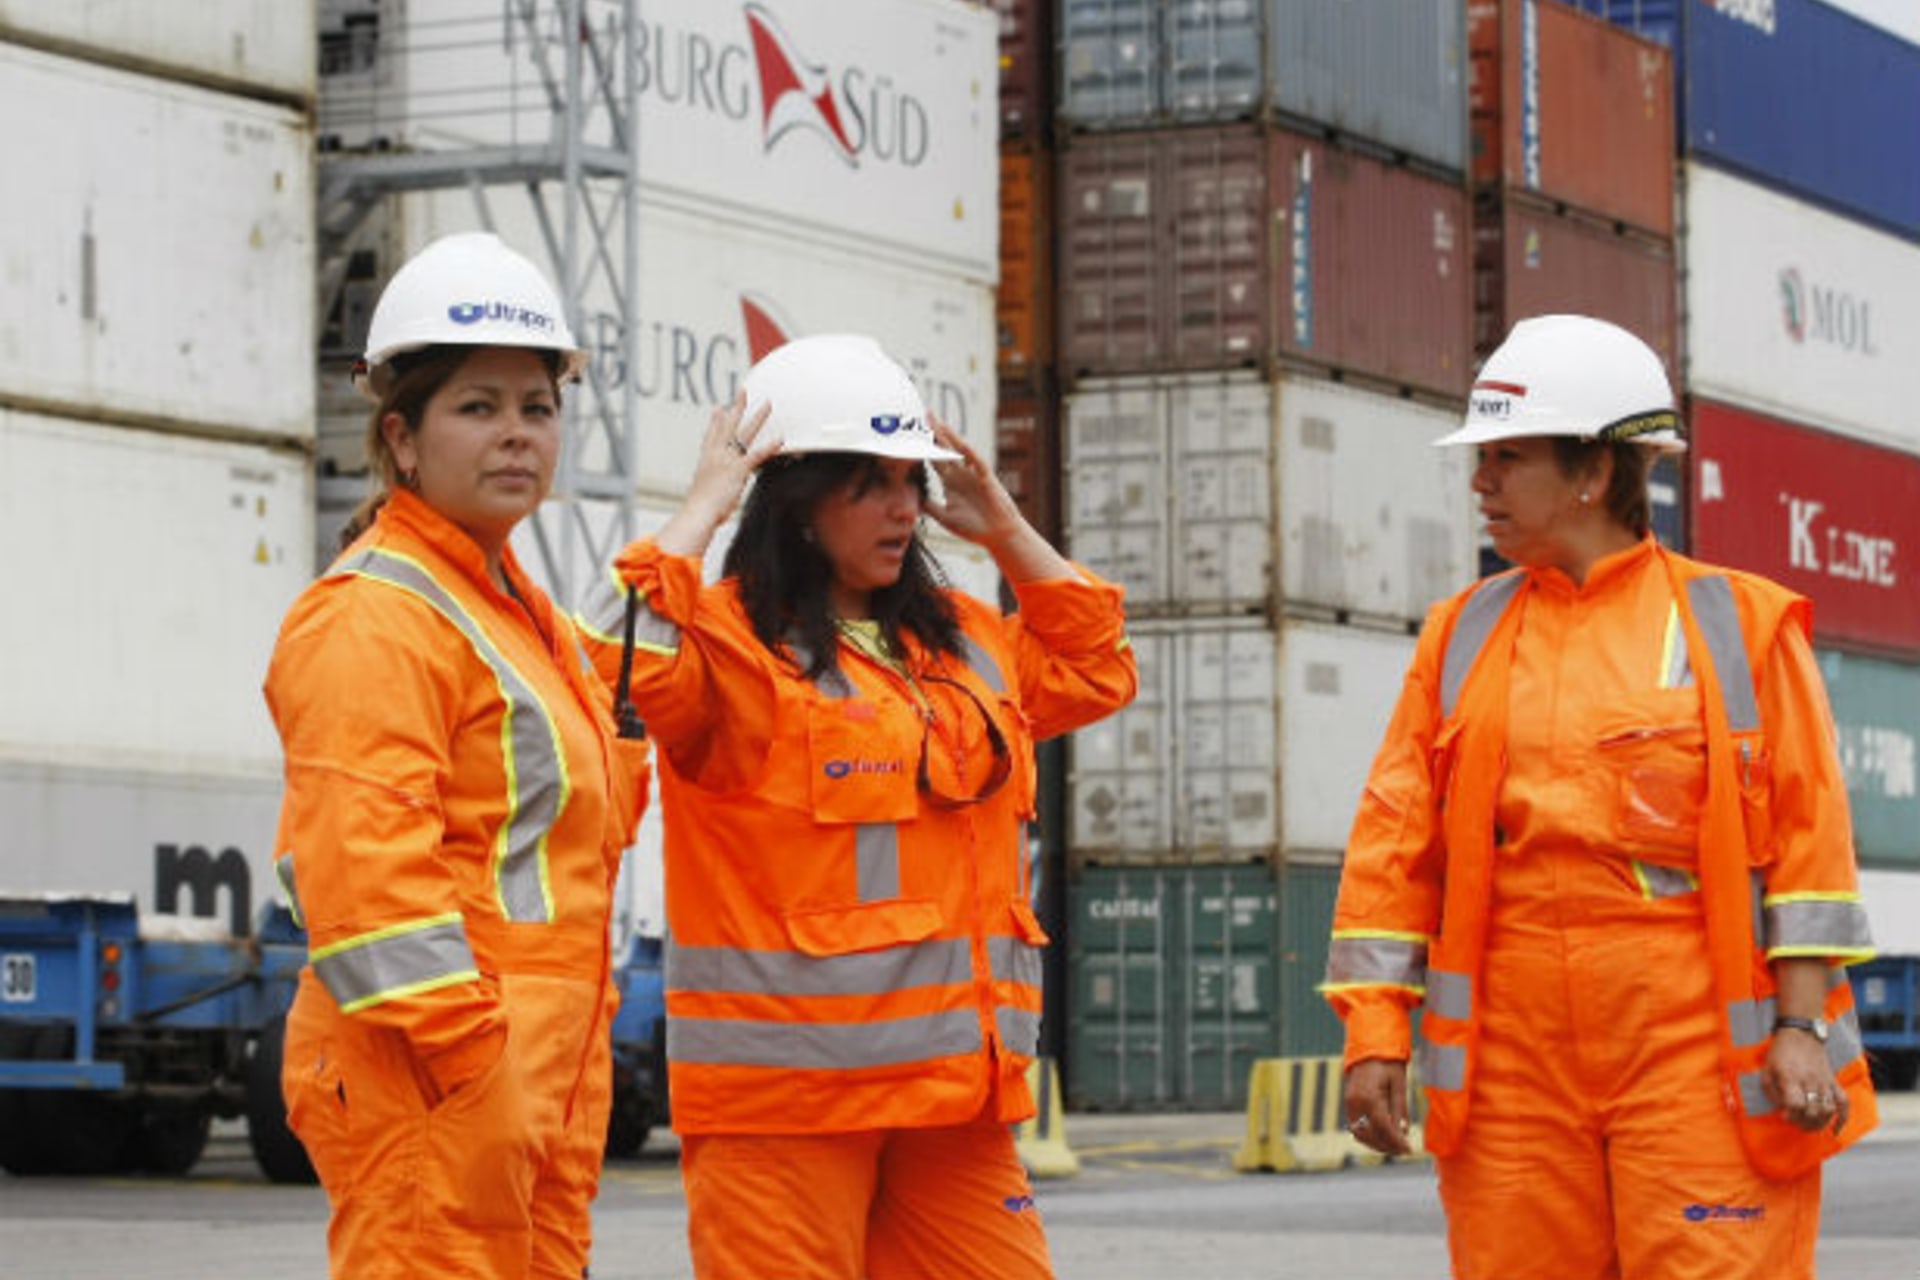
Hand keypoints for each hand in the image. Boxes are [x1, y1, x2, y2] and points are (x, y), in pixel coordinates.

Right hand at [655, 392, 773, 557]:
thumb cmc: (700, 510)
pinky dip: (769, 446)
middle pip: (728, 426)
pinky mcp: (738, 469)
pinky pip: (757, 455)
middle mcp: (716, 455)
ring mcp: (727, 460)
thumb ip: (709, 490)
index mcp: (706, 460)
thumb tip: (711, 497)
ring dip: (758, 417)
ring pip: (745, 433)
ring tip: (768, 404)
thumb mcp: (702, 494)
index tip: (719, 409)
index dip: (716, 421)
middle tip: (743, 391)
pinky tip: (780, 439)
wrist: (698, 513)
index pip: (711, 436)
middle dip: (737, 407)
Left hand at [925, 415, 1022, 545]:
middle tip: (923, 415)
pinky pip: (977, 463)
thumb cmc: (973, 527)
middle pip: (945, 449)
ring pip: (959, 451)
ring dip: (949, 436)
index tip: (909, 434)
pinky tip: (959, 442)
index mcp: (951, 482)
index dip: (923, 447)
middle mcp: (961, 474)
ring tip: (937, 421)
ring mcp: (973, 474)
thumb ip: (929, 506)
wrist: (997, 535)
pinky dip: (969, 453)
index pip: (934, 460)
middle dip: (934, 433)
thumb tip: (912, 500)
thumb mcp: (944, 516)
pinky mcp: (986, 479)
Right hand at [1343, 1058, 1414, 1156]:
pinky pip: (1355, 1126)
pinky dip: (1368, 1135)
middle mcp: (1356, 1102)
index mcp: (1370, 1097)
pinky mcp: (1348, 1102)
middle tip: (1403, 1150)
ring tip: (1394, 1146)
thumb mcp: (1399, 1084)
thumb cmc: (1387, 1062)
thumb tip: (1403, 1132)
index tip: (1409, 1150)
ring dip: (1377, 1143)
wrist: (1368, 1044)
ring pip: (1360, 1134)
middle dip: (1388, 1146)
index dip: (1396, 1142)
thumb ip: (1400, 1109)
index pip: (1384, 1128)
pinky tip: (1381, 1136)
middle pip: (1370, 1135)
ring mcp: (1350, 1102)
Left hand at [1762, 1029, 1849, 1134]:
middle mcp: (1810, 1081)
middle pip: (1813, 1111)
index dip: (1791, 1115)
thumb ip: (1772, 1091)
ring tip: (1809, 1125)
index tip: (1785, 1116)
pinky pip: (1844, 1102)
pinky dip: (1842, 1118)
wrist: (1800, 1034)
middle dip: (1804, 1122)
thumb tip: (1782, 1109)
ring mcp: (1824, 1082)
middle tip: (1796, 1123)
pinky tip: (1835, 1129)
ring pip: (1828, 1109)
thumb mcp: (1767, 1070)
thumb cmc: (1780, 1053)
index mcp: (1791, 1077)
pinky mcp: (1834, 1081)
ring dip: (1820, 1123)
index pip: (1796, 1104)